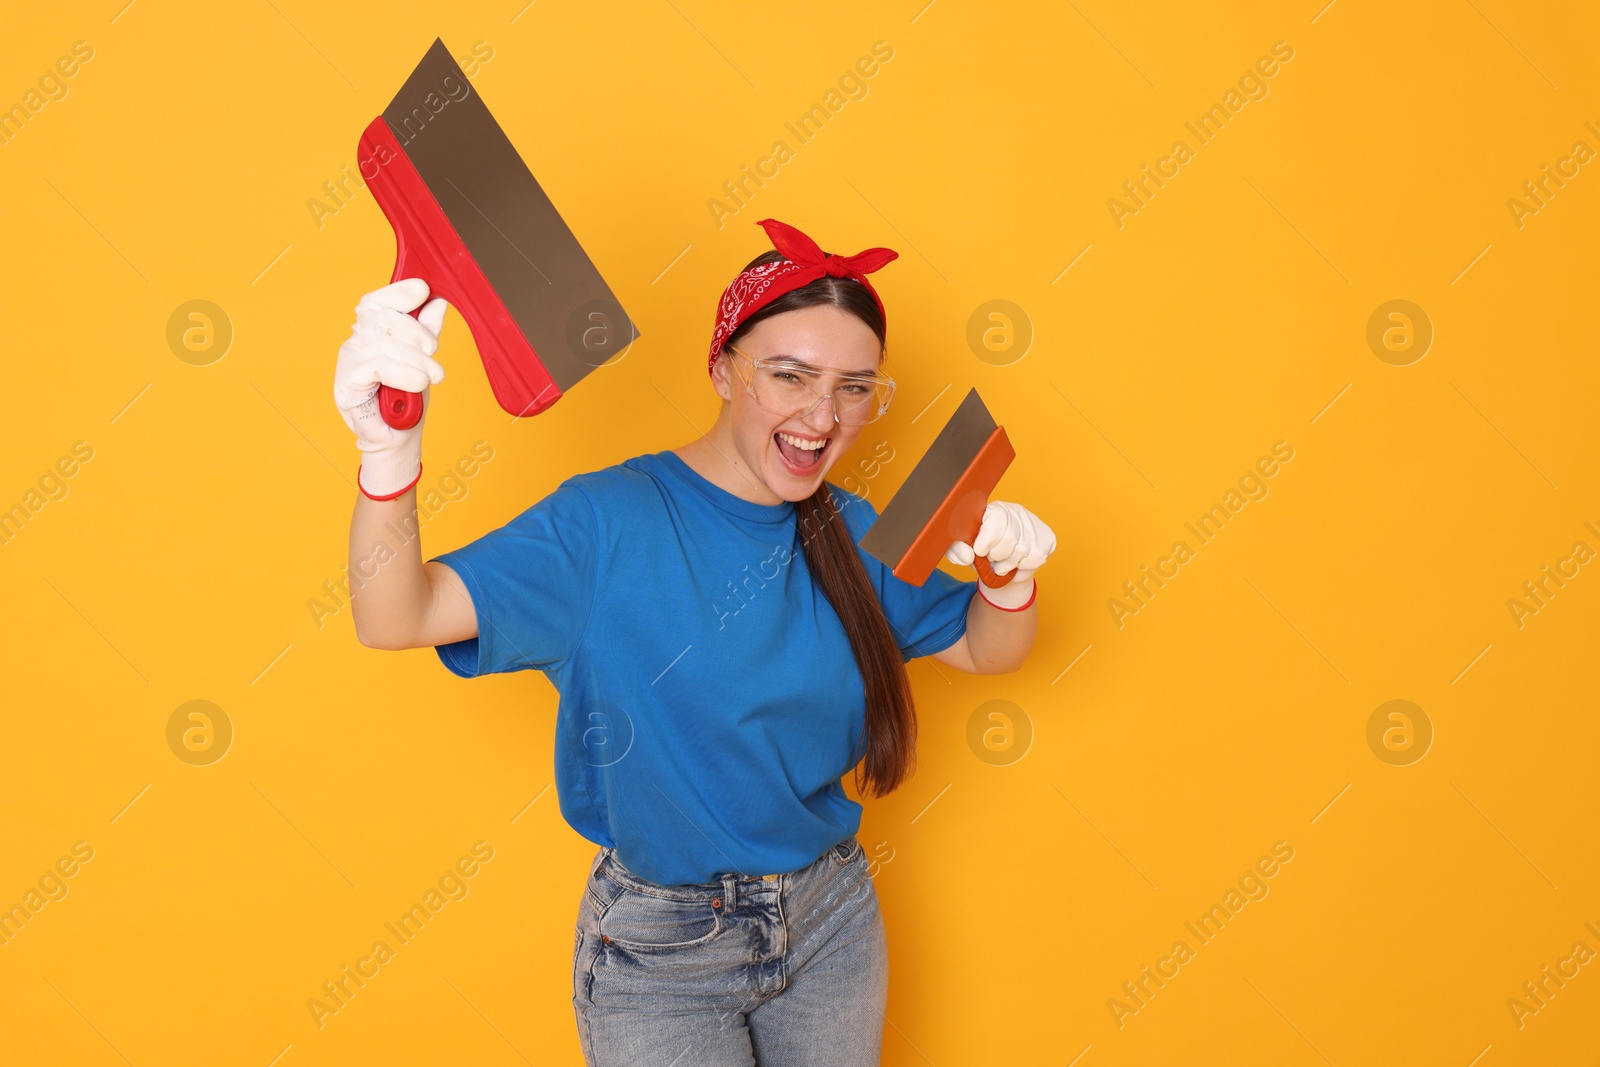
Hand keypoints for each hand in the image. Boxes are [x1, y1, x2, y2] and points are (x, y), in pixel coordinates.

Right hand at [333, 278, 448, 498]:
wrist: (401, 439)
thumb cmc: (409, 400)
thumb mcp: (424, 359)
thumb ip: (427, 332)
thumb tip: (437, 304)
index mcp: (373, 332)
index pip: (378, 301)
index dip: (398, 293)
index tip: (422, 289)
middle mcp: (357, 342)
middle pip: (382, 318)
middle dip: (416, 333)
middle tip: (434, 352)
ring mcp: (349, 361)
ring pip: (383, 344)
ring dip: (416, 360)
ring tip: (432, 376)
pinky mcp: (346, 384)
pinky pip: (375, 367)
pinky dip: (401, 373)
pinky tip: (417, 383)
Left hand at [946, 500, 1055, 608]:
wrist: (1001, 566)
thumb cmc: (980, 553)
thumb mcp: (963, 551)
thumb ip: (958, 551)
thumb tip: (968, 555)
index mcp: (992, 509)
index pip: (995, 522)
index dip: (986, 543)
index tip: (980, 552)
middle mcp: (1015, 511)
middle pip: (1010, 538)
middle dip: (997, 556)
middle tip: (992, 558)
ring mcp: (1033, 523)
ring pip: (1022, 551)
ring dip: (1009, 565)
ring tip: (1002, 563)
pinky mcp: (1047, 537)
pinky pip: (1036, 557)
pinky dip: (1024, 567)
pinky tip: (1017, 562)